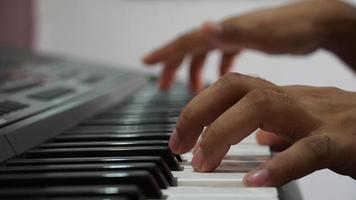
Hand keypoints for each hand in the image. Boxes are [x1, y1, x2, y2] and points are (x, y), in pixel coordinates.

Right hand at [143, 0, 355, 91]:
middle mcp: (226, 32)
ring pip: (206, 54)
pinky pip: (224, 56)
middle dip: (173, 66)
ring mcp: (236, 37)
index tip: (146, 63)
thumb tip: (205, 28)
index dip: (165, 53)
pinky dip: (216, 69)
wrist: (320, 23)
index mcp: (224, 32)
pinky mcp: (248, 43)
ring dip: (194, 71)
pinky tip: (219, 81)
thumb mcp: (261, 35)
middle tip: (161, 85)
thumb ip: (232, 33)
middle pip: (190, 48)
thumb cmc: (293, 30)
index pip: (186, 41)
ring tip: (188, 90)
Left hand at [169, 72, 355, 186]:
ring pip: (262, 107)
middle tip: (182, 147)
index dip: (198, 107)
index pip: (230, 87)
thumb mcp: (303, 121)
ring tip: (204, 163)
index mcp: (281, 97)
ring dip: (223, 134)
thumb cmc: (344, 125)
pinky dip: (277, 166)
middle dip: (200, 113)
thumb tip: (258, 137)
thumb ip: (279, 126)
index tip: (180, 137)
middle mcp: (293, 100)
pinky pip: (307, 150)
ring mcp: (315, 118)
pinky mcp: (339, 142)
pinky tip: (254, 180)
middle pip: (237, 87)